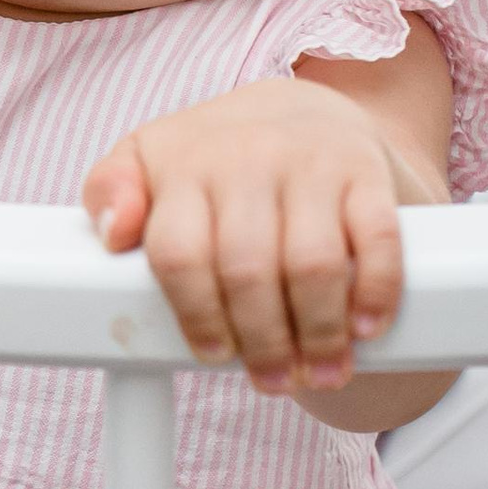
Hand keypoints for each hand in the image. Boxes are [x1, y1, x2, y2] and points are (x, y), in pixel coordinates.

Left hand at [81, 47, 449, 405]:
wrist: (305, 108)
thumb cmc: (215, 157)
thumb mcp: (148, 161)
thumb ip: (110, 194)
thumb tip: (112, 235)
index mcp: (185, 164)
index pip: (180, 253)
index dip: (197, 316)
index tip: (213, 354)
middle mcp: (248, 158)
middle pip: (247, 269)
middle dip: (261, 340)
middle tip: (273, 380)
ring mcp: (311, 163)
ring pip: (312, 263)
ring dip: (319, 333)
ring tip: (320, 373)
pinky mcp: (366, 173)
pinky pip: (377, 238)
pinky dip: (376, 291)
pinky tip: (367, 329)